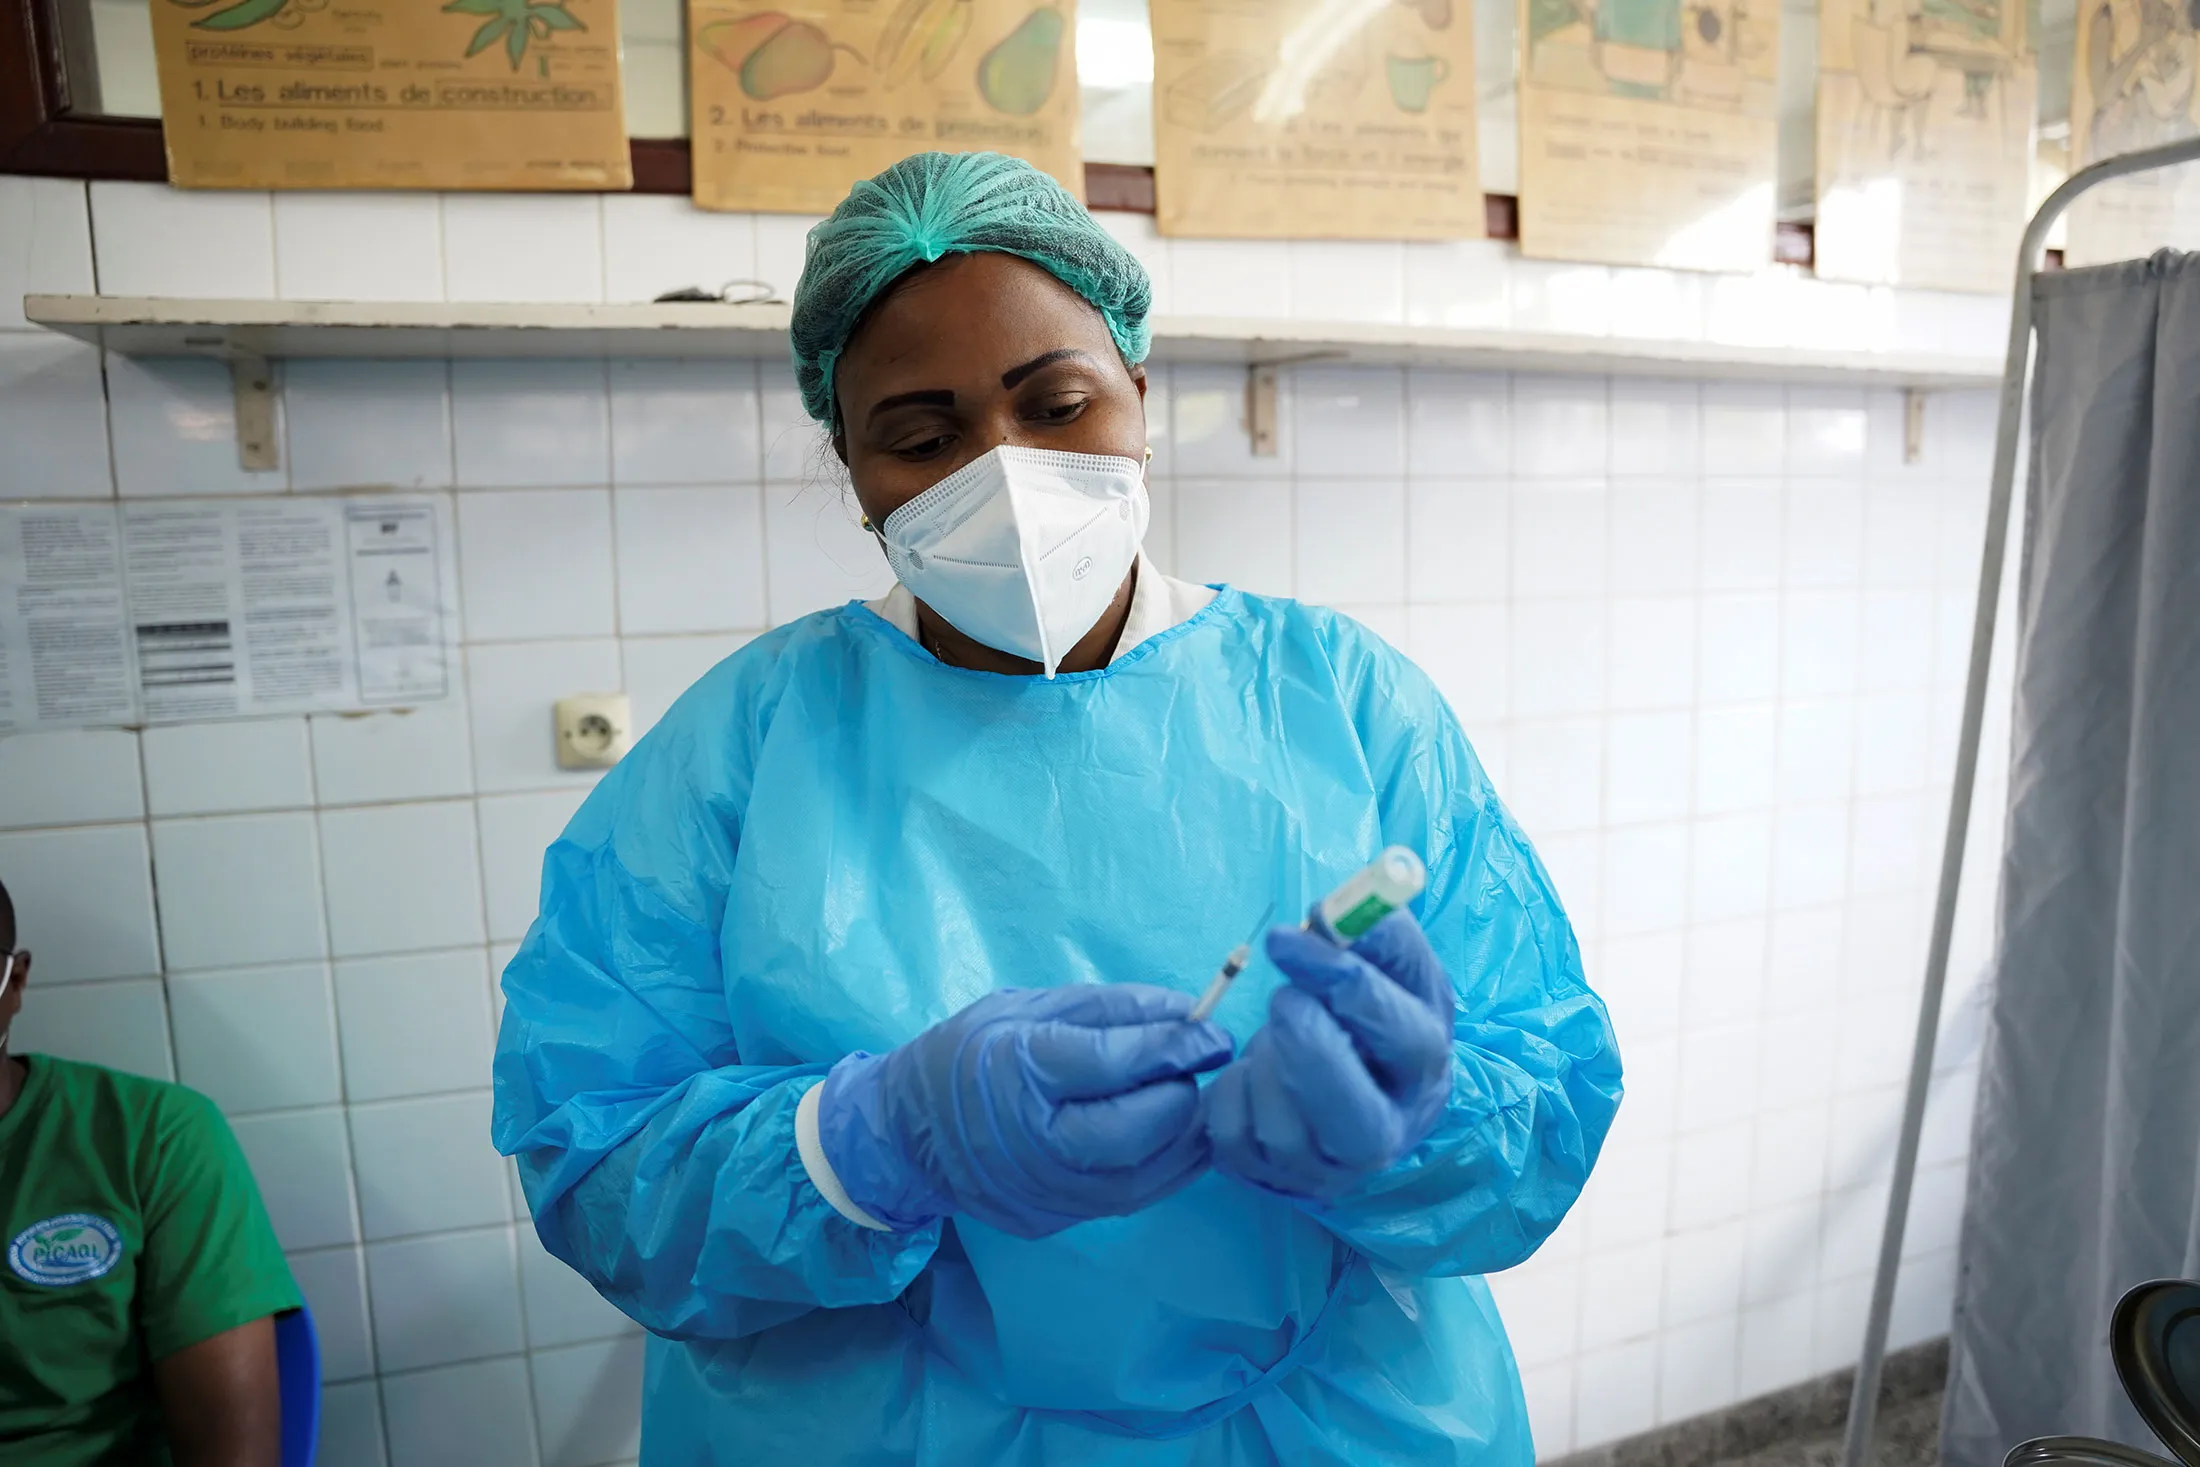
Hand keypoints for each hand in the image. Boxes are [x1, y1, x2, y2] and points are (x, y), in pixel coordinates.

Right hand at [817, 984, 1233, 1239]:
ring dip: (1185, 1136)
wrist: (906, 1134)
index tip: (1214, 1031)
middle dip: (1180, 1096)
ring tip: (1195, 1098)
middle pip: (1132, 1132)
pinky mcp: (1054, 1220)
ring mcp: (1042, 1191)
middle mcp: (1030, 1141)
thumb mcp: (1028, 1007)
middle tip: (1197, 1067)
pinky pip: (1129, 1199)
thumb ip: (1110, 1008)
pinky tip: (1178, 1136)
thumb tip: (1187, 1012)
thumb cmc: (969, 1052)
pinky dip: (1167, 1168)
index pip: (1112, 1064)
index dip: (1173, 1047)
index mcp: (1017, 1071)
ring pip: (1142, 1177)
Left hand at [1203, 911, 1455, 1202]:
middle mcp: (1386, 1135)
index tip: (1287, 938)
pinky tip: (1254, 1075)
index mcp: (1424, 1072)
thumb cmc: (1374, 1021)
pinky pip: (1233, 1135)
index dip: (1345, 983)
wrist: (1356, 1096)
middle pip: (1350, 1109)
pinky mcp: (1272, 1182)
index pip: (1403, 1037)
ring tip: (1276, 1035)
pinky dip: (1231, 1091)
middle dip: (1305, 1044)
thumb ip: (1376, 938)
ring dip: (1265, 1063)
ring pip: (1282, 1126)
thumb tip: (1333, 911)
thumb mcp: (1395, 976)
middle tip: (1281, 996)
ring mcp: (1328, 1170)